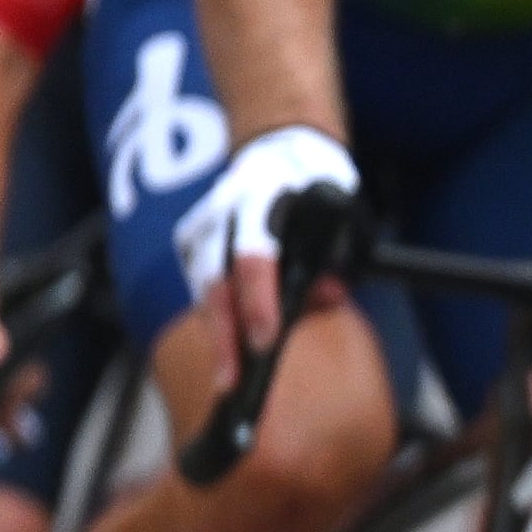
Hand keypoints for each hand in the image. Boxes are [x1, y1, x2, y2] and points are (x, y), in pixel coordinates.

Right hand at [171, 124, 358, 368]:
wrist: (279, 148)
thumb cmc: (317, 187)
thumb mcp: (338, 214)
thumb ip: (333, 257)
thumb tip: (324, 297)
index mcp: (261, 201)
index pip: (254, 260)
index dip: (259, 304)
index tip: (265, 342)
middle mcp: (223, 214)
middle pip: (217, 285)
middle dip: (226, 338)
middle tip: (234, 382)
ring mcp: (203, 227)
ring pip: (206, 292)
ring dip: (219, 337)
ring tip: (229, 381)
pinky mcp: (194, 242)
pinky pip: (205, 289)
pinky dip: (217, 322)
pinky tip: (227, 355)